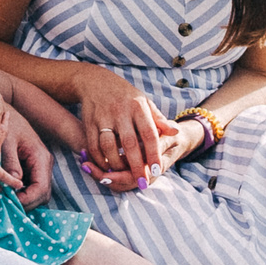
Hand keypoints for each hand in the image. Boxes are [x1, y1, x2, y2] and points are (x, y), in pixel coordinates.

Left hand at [0, 109, 52, 206]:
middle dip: (28, 203)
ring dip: (26, 200)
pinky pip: (33, 186)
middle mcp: (45, 163)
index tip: (11, 203)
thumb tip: (15, 183)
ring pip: (39, 192)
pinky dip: (23, 193)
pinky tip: (10, 194)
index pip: (41, 188)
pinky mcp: (34, 167)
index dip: (28, 199)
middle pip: (43, 194)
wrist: (6, 113)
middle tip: (9, 206)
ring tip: (8, 202)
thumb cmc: (6, 125)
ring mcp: (41, 166)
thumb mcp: (6, 143)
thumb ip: (11, 162)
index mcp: (41, 157)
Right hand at [71, 65, 167, 187]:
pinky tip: (106, 167)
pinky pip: (93, 145)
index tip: (157, 170)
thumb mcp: (144, 103)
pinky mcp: (89, 122)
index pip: (149, 134)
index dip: (153, 153)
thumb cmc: (125, 96)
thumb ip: (159, 119)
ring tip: (123, 175)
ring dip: (116, 164)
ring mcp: (103, 117)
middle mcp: (120, 112)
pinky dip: (99, 159)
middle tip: (142, 182)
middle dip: (136, 166)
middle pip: (129, 144)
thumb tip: (176, 132)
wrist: (95, 82)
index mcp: (138, 107)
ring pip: (109, 147)